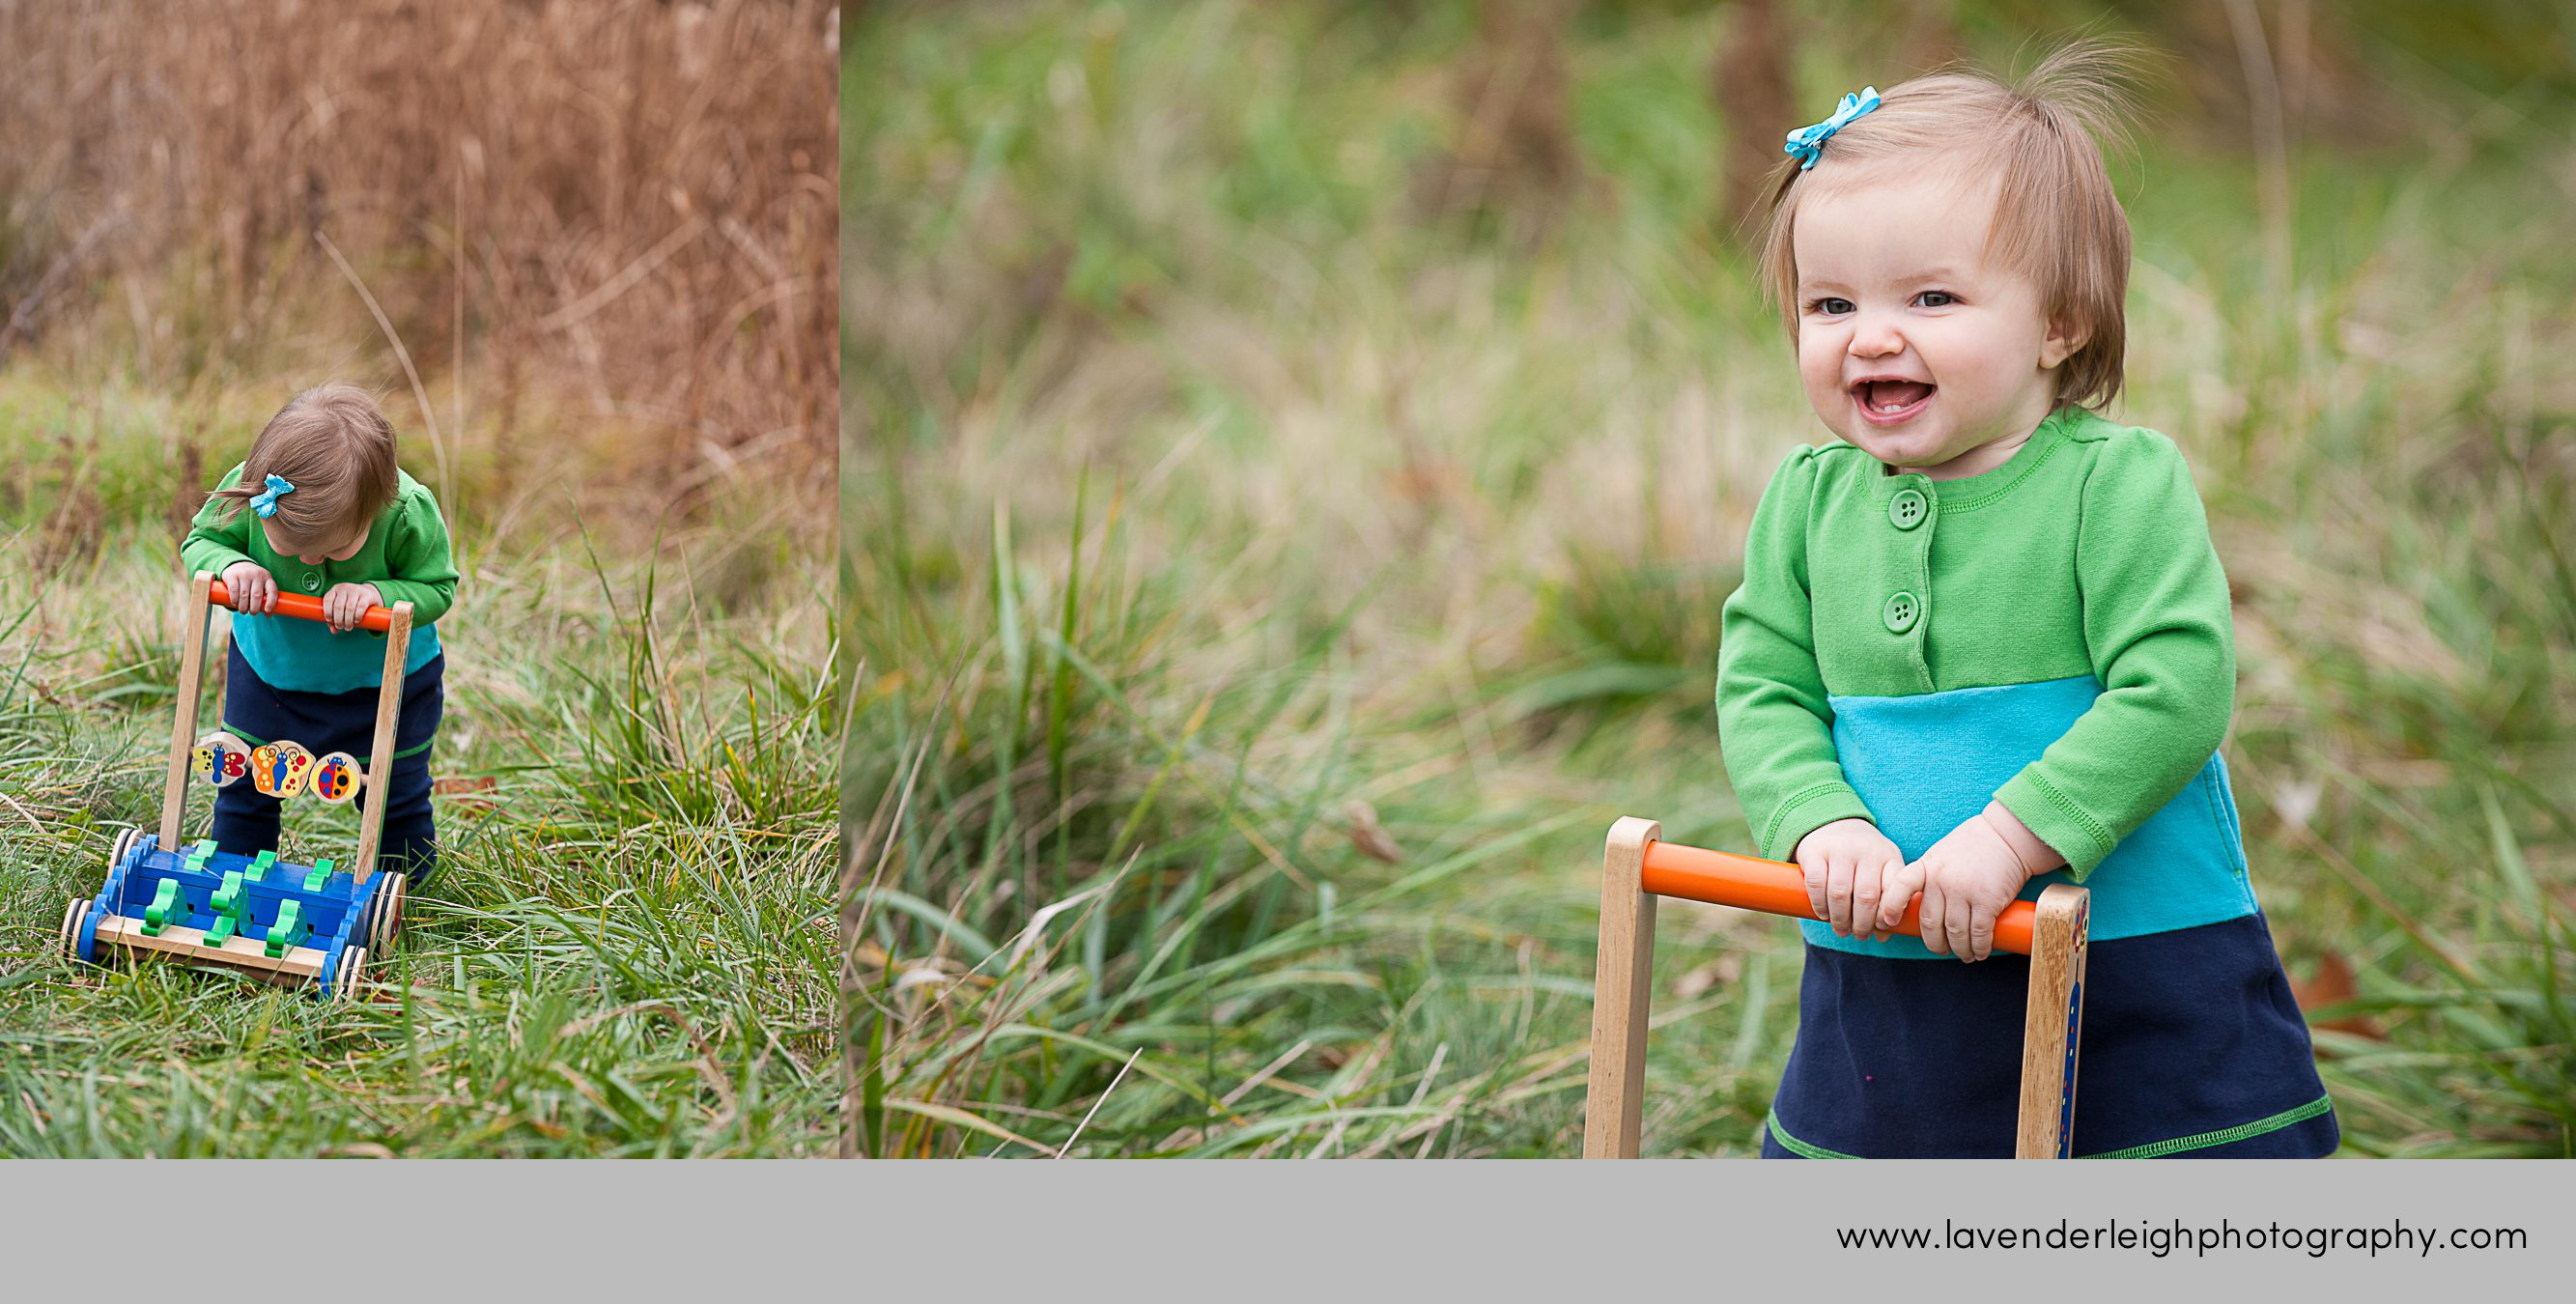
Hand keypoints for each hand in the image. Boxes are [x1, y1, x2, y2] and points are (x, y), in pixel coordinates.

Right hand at [220, 561, 276, 614]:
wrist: (238, 564)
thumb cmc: (253, 580)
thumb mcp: (262, 585)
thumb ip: (265, 598)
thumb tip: (268, 615)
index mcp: (267, 578)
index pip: (272, 591)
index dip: (271, 602)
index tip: (267, 611)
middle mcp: (257, 575)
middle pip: (256, 595)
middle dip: (254, 607)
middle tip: (253, 613)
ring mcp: (244, 574)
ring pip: (244, 594)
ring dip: (243, 606)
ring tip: (243, 611)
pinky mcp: (232, 575)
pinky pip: (234, 590)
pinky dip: (235, 599)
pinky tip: (235, 604)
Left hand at [321, 582, 381, 631]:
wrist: (370, 593)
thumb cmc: (352, 602)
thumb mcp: (342, 606)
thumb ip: (335, 618)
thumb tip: (334, 631)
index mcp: (335, 589)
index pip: (328, 600)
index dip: (327, 612)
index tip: (330, 621)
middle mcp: (344, 588)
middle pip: (338, 606)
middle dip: (338, 619)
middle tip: (340, 627)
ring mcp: (356, 590)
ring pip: (349, 607)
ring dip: (348, 620)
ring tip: (348, 627)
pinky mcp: (366, 594)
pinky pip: (361, 607)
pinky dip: (357, 616)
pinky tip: (356, 621)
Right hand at [1790, 817, 1906, 940]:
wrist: (1833, 823)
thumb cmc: (1862, 857)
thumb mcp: (1882, 869)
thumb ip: (1886, 899)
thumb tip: (1882, 936)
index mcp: (1888, 856)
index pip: (1894, 889)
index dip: (1889, 913)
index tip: (1883, 928)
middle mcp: (1866, 850)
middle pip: (1866, 896)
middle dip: (1862, 923)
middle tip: (1858, 935)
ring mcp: (1839, 849)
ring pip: (1840, 893)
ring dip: (1840, 919)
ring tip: (1841, 930)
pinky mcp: (1815, 851)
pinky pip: (1816, 884)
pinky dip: (1820, 905)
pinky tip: (1823, 915)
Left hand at [1890, 808, 2043, 961]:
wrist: (2007, 836)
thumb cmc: (1973, 847)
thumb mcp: (1941, 855)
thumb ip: (1929, 877)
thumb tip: (1920, 908)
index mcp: (1927, 867)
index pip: (1901, 886)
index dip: (1892, 906)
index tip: (1889, 922)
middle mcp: (1941, 880)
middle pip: (1930, 922)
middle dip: (1934, 943)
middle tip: (1942, 950)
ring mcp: (1964, 891)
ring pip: (1955, 932)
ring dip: (1960, 949)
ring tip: (1964, 954)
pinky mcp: (1988, 900)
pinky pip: (1979, 932)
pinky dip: (1979, 947)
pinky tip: (1980, 952)